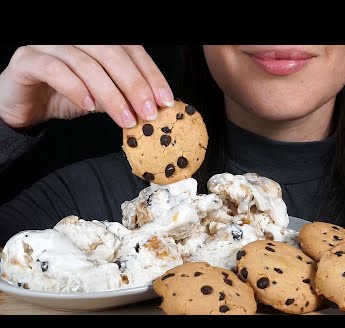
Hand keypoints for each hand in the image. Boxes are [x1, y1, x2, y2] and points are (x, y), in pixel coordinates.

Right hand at [0, 45, 173, 128]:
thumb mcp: (103, 97)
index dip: (151, 74)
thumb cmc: (66, 97)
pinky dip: (76, 89)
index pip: (132, 50)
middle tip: (149, 112)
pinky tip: (90, 107)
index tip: (166, 100)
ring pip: (87, 63)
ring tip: (126, 118)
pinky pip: (55, 70)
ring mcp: (50, 45)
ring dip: (111, 94)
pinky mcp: (28, 60)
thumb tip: (154, 107)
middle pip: (113, 54)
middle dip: (135, 85)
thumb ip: (124, 96)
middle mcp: (76, 38)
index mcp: (98, 43)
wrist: (25, 106)